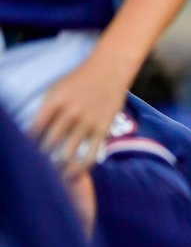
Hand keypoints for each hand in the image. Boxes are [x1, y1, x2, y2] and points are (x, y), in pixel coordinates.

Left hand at [29, 58, 125, 176]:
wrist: (109, 71)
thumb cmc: (79, 81)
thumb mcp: (56, 91)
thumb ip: (46, 111)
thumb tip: (35, 135)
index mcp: (54, 101)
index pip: (35, 129)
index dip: (28, 145)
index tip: (26, 155)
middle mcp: (70, 112)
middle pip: (50, 143)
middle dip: (42, 159)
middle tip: (39, 169)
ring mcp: (88, 121)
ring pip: (69, 152)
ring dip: (59, 167)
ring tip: (54, 175)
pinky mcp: (103, 129)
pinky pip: (91, 153)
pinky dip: (81, 166)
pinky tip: (75, 173)